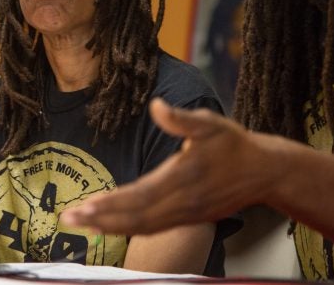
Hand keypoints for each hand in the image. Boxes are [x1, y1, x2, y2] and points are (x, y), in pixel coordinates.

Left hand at [61, 98, 281, 234]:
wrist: (265, 172)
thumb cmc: (235, 144)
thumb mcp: (211, 123)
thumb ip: (181, 118)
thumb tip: (155, 105)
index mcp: (183, 178)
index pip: (139, 196)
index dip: (110, 204)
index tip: (84, 207)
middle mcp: (182, 202)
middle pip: (135, 217)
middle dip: (100, 219)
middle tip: (68, 219)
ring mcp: (186, 214)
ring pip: (142, 227)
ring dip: (110, 227)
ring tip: (82, 224)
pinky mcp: (188, 219)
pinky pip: (153, 229)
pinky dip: (128, 229)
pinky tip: (111, 226)